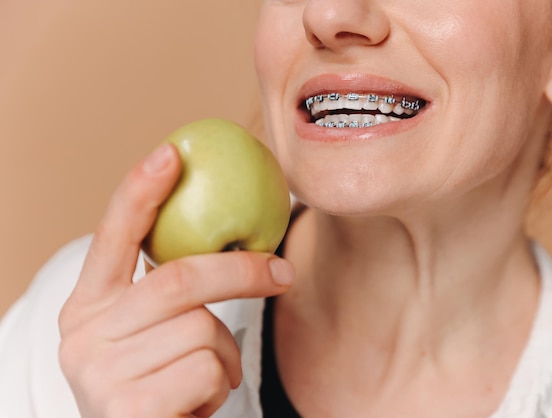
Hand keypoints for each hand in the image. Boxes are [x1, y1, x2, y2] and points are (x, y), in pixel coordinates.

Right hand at [58, 144, 293, 417]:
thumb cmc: (159, 385)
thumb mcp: (152, 335)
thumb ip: (173, 293)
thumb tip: (241, 242)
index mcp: (86, 307)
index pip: (111, 238)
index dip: (140, 192)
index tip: (170, 153)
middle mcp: (81, 336)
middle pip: (178, 279)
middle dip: (242, 272)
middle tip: (283, 273)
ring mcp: (99, 374)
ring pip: (202, 329)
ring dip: (225, 354)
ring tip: (204, 378)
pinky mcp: (128, 410)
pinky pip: (207, 370)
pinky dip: (220, 385)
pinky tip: (194, 405)